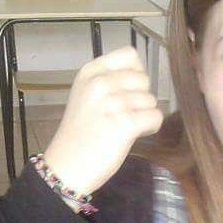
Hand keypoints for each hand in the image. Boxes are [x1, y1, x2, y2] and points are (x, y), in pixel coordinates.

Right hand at [44, 45, 163, 196]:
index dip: (135, 74)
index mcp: (90, 72)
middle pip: (144, 79)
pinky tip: (136, 134)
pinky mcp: (125, 123)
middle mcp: (101, 83)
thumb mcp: (85, 96)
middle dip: (141, 98)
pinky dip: (151, 127)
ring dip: (144, 115)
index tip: (127, 92)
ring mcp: (113, 102)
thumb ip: (108, 82)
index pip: (129, 55)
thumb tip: (140, 80)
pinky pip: (155, 116)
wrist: (67, 166)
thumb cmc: (78, 135)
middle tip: (127, 114)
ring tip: (127, 127)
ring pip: (151, 100)